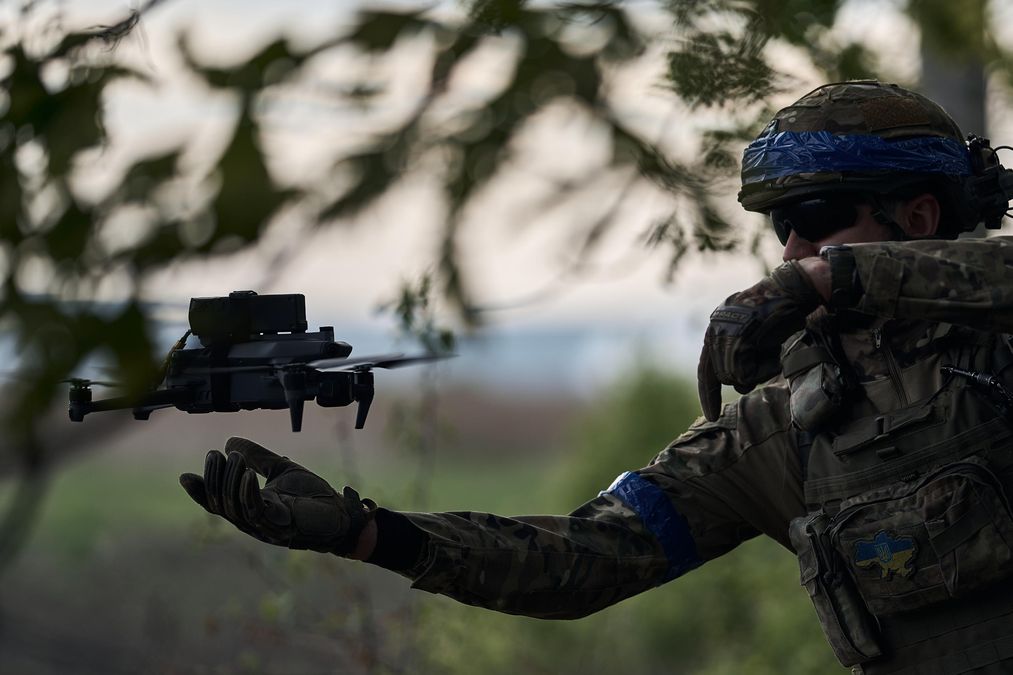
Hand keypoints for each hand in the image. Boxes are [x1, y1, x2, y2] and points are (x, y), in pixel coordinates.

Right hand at [179, 436, 374, 555]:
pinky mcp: (280, 525)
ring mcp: (265, 526)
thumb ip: (258, 457)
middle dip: (214, 479)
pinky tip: (247, 474)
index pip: (217, 503)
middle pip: (221, 504)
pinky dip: (249, 491)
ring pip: (234, 508)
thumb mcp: (280, 469)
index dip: (200, 491)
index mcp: (249, 509)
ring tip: (234, 457)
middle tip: (214, 454)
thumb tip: (230, 441)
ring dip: (231, 480)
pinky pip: (257, 510)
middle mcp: (252, 521)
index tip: (185, 476)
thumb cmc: (311, 495)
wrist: (339, 512)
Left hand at [698, 261, 822, 420]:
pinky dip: (765, 368)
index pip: (706, 367)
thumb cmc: (781, 311)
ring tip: (773, 346)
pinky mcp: (736, 340)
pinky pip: (747, 374)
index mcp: (716, 327)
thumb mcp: (757, 336)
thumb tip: (739, 387)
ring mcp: (723, 334)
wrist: (794, 288)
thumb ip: (743, 359)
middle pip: (723, 375)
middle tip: (769, 353)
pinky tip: (774, 348)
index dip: (709, 392)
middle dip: (747, 375)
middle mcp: (715, 329)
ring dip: (759, 370)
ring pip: (734, 377)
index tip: (711, 415)